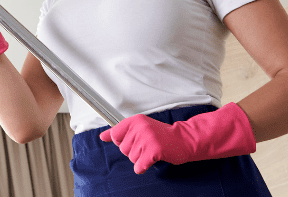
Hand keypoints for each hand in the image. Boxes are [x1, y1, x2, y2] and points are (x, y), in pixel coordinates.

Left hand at [99, 103, 256, 173]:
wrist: (184, 140)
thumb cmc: (161, 135)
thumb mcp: (139, 128)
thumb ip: (119, 132)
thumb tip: (102, 136)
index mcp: (135, 120)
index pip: (115, 135)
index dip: (123, 142)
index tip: (135, 141)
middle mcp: (140, 127)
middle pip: (123, 149)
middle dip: (134, 152)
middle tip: (147, 146)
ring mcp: (147, 138)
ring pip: (131, 158)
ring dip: (141, 159)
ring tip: (152, 151)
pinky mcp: (154, 150)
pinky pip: (139, 166)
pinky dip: (143, 167)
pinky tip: (151, 160)